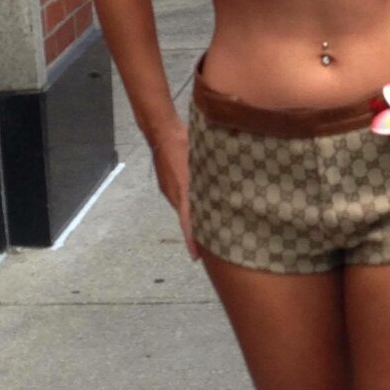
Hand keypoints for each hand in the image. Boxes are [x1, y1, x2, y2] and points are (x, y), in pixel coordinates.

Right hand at [149, 117, 200, 260]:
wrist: (161, 132)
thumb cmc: (182, 142)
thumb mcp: (200, 158)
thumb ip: (212, 173)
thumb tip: (228, 182)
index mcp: (182, 191)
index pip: (187, 222)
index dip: (192, 240)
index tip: (196, 257)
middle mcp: (174, 194)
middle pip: (186, 218)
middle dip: (197, 231)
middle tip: (211, 245)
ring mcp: (169, 189)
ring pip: (184, 207)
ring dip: (194, 216)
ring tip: (209, 225)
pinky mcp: (168, 183)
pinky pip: (179, 198)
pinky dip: (189, 203)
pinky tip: (200, 201)